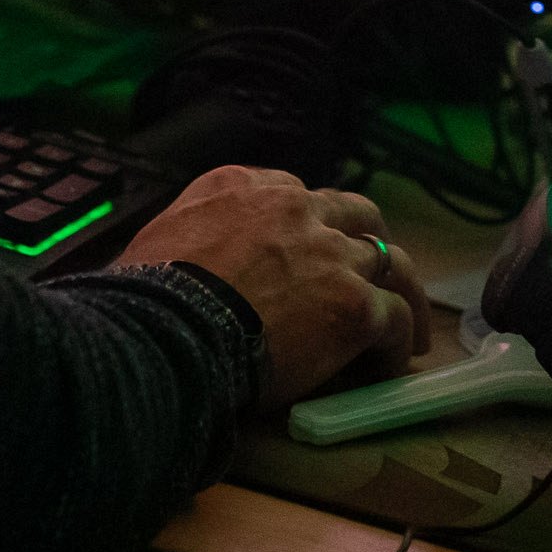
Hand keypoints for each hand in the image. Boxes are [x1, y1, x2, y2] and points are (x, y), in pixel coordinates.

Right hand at [121, 166, 428, 405]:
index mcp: (241, 187)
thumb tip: (174, 265)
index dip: (307, 223)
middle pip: (353, 213)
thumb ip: (189, 238)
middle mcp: (294, 209)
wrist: (165, 331)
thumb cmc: (144, 298)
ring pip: (389, 260)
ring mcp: (330, 255)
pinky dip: (397, 339)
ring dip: (400, 291)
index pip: (293, 194)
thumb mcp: (159, 239)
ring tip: (407, 324)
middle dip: (366, 238)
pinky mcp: (354, 304)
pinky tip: (393, 364)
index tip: (309, 248)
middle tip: (371, 270)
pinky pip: (393, 318)